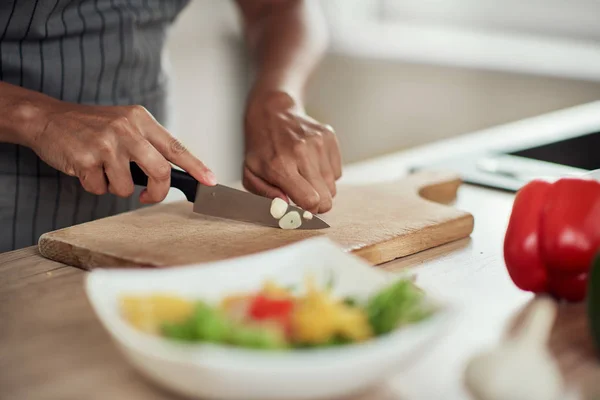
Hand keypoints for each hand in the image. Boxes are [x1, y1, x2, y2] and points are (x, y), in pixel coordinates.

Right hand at [28, 101, 215, 202]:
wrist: (47, 119)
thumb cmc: (90, 127)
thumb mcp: (124, 124)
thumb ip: (147, 144)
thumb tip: (172, 174)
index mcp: (140, 120)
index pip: (176, 147)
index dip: (196, 166)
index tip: (210, 180)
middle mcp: (127, 129)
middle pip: (160, 172)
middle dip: (157, 192)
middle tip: (147, 196)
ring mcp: (106, 143)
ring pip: (128, 188)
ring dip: (116, 188)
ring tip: (102, 170)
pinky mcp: (86, 159)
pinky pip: (101, 189)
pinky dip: (94, 186)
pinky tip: (85, 168)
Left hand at [242, 91, 341, 213]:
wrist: (273, 112)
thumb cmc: (261, 147)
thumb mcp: (251, 174)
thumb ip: (265, 195)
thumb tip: (286, 207)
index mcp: (280, 165)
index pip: (311, 201)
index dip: (308, 211)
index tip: (300, 208)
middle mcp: (302, 153)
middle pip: (327, 198)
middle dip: (317, 203)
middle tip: (303, 195)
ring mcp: (318, 143)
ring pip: (332, 186)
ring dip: (320, 187)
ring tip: (304, 174)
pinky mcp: (329, 137)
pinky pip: (337, 172)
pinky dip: (326, 173)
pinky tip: (311, 163)